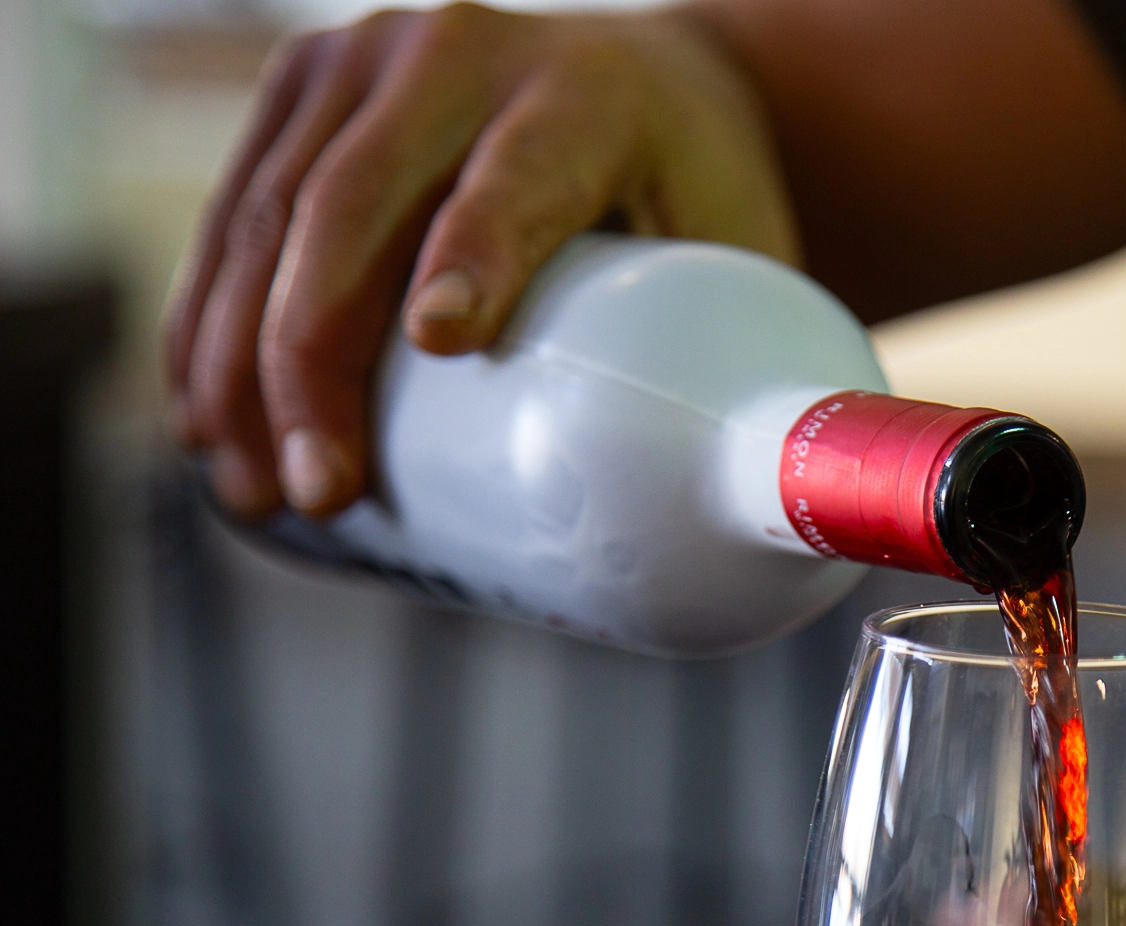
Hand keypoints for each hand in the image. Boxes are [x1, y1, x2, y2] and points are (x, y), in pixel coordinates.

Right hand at [163, 2, 797, 519]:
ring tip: (252, 485)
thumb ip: (755, 365)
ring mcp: (367, 59)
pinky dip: (209, 320)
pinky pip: (233, 210)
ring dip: (235, 360)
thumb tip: (764, 516)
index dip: (473, 254)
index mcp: (589, 94)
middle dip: (312, 358)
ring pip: (267, 214)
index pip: (517, 178)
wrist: (654, 88)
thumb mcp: (746, 258)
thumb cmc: (702, 201)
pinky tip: (203, 415)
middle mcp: (464, 52)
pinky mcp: (306, 88)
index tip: (441, 345)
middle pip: (355, 206)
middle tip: (318, 489)